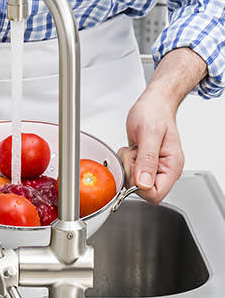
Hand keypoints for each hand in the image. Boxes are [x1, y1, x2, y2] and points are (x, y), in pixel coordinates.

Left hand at [118, 47, 205, 203]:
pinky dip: (125, 161)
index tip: (135, 166)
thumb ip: (147, 160)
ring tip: (134, 148)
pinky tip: (132, 149)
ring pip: (133, 181)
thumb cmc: (154, 113)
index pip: (156, 194)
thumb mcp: (149, 134)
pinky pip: (129, 171)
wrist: (154, 103)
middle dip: (131, 172)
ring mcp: (154, 167)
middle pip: (142, 190)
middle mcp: (164, 169)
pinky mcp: (144, 163)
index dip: (139, 186)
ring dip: (127, 165)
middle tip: (135, 153)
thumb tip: (144, 184)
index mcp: (172, 166)